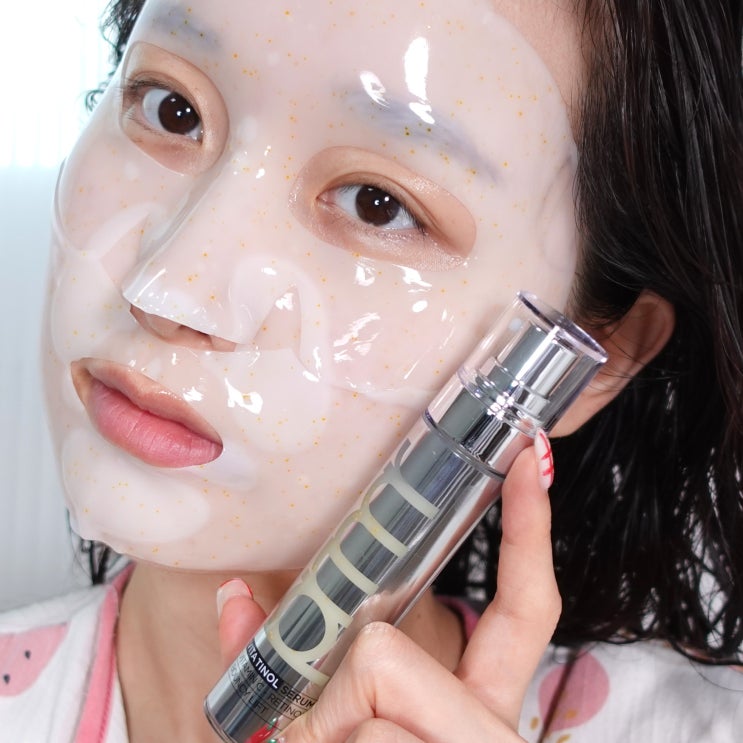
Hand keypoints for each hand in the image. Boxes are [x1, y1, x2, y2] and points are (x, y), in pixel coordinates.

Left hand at [216, 437, 559, 741]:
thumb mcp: (308, 733)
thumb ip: (278, 664)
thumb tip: (234, 594)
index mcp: (474, 712)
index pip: (525, 609)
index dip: (531, 531)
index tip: (532, 458)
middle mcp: (487, 734)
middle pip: (396, 657)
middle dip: (334, 697)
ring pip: (361, 715)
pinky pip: (351, 740)